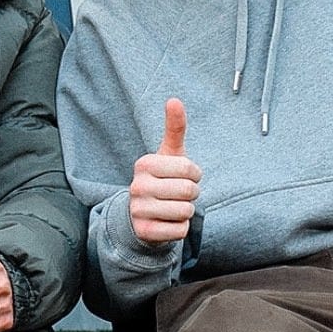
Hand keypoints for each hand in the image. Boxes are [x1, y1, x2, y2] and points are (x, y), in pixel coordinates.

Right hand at [128, 98, 201, 244]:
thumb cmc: (162, 179)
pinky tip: (167, 223)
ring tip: (173, 208)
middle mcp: (137, 186)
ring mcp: (138, 210)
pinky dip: (180, 228)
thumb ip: (174, 128)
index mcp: (144, 164)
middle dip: (191, 195)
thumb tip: (174, 100)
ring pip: (185, 212)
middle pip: (189, 191)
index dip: (195, 175)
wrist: (141, 215)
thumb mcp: (169, 154)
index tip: (184, 176)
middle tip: (179, 195)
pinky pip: (180, 231)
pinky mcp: (144, 232)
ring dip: (186, 212)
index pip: (190, 170)